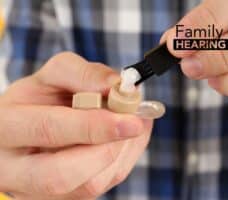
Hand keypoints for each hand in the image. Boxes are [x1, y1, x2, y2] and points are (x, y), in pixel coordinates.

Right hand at [0, 52, 152, 199]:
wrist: (31, 127)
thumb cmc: (41, 100)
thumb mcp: (53, 76)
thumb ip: (82, 74)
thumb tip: (115, 86)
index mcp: (6, 127)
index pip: (48, 129)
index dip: (92, 126)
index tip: (130, 119)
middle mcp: (15, 169)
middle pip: (60, 175)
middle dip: (107, 149)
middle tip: (134, 125)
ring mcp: (37, 192)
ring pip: (86, 186)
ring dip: (118, 153)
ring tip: (126, 126)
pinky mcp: (61, 199)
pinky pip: (100, 187)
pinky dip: (121, 161)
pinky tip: (121, 140)